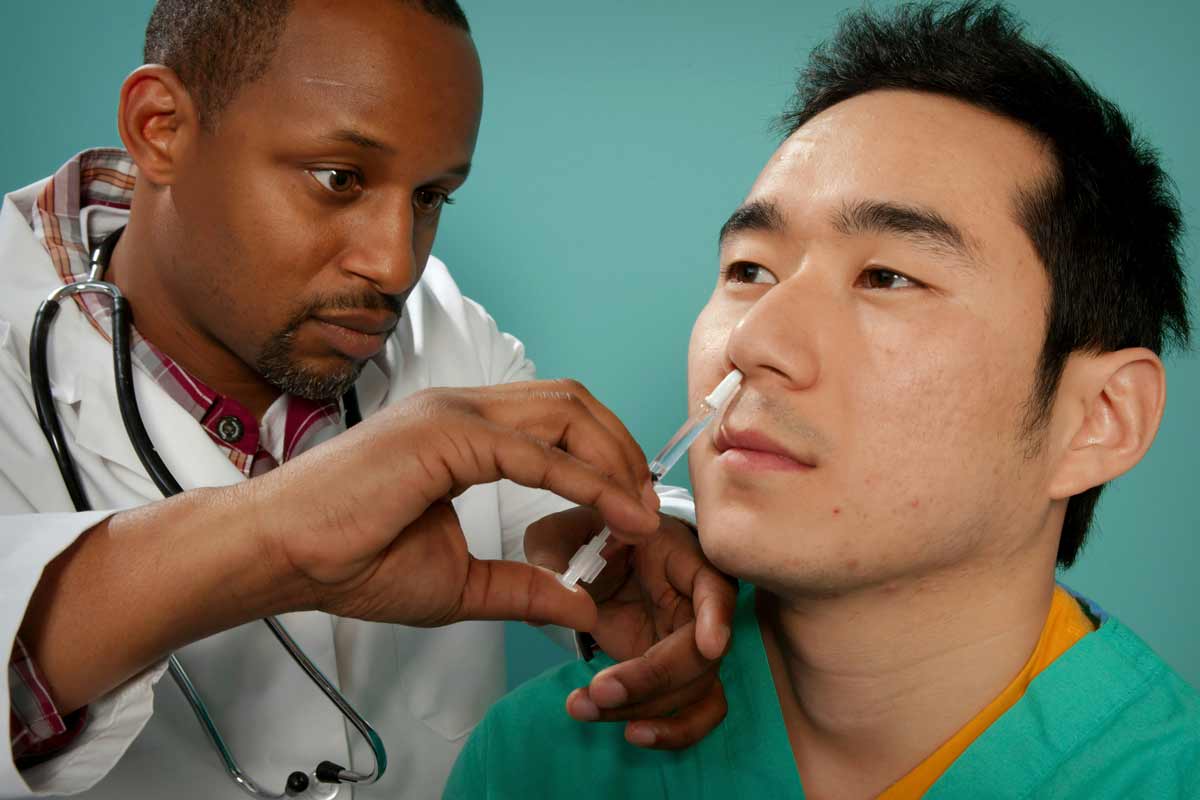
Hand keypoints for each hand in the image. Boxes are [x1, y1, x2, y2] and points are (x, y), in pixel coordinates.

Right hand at [250, 380, 662, 629]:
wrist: (278, 556)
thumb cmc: (348, 562)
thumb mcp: (459, 585)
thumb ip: (523, 589)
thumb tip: (581, 607)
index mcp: (462, 432)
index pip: (557, 420)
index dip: (605, 457)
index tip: (633, 507)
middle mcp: (462, 409)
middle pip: (572, 404)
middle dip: (622, 449)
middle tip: (646, 505)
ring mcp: (452, 414)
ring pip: (564, 413)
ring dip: (613, 459)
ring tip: (638, 511)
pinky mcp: (444, 436)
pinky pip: (535, 453)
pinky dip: (584, 482)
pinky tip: (612, 514)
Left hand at [525, 507, 736, 748]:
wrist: (599, 562)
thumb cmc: (591, 536)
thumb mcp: (563, 532)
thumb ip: (553, 550)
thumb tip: (557, 589)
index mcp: (683, 558)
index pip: (715, 586)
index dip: (716, 616)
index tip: (709, 646)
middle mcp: (701, 605)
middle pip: (701, 653)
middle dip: (651, 678)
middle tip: (599, 690)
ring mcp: (692, 644)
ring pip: (696, 691)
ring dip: (647, 709)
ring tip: (587, 708)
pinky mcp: (676, 675)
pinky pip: (692, 712)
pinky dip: (670, 732)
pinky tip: (629, 733)